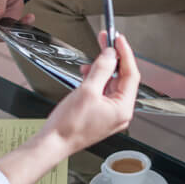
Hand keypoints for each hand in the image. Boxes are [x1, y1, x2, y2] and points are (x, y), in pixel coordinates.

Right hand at [41, 32, 139, 152]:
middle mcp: (121, 113)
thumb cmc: (69, 126)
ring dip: (103, 70)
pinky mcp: (100, 115)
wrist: (53, 143)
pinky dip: (97, 81)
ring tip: (92, 60)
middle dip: (113, 59)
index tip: (118, 39)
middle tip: (106, 41)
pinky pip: (103, 93)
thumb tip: (111, 55)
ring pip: (112, 85)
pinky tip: (88, 74)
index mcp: (123, 109)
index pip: (131, 75)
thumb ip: (101, 69)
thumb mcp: (87, 90)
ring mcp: (111, 115)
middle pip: (122, 79)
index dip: (125, 54)